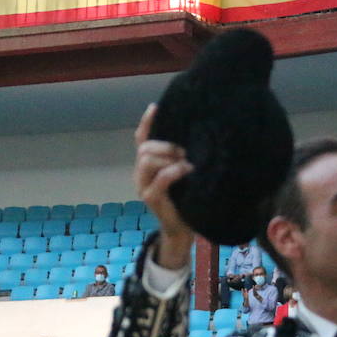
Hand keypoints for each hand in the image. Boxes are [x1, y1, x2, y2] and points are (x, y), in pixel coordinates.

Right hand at [133, 104, 194, 265]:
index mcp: (147, 166)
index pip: (140, 139)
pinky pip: (160, 178)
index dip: (146, 122)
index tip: (155, 107)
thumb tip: (196, 135)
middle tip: (185, 150)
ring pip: (147, 159)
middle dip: (165, 144)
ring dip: (168, 156)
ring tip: (186, 161)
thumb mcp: (182, 174)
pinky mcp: (150, 198)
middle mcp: (141, 174)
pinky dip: (174, 171)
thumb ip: (180, 157)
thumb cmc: (185, 199)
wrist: (182, 229)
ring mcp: (143, 186)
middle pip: (144, 148)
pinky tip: (186, 170)